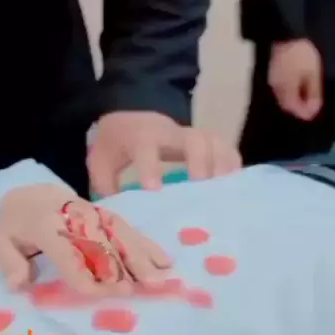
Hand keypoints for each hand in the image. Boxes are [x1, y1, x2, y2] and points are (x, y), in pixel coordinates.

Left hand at [0, 184, 171, 294]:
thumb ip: (6, 260)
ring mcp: (88, 210)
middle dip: (122, 260)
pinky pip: (122, 224)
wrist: (28, 192)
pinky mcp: (100, 211)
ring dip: (140, 250)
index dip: (81, 270)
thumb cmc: (15, 222)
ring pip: (116, 228)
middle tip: (144, 284)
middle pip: (99, 235)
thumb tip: (19, 283)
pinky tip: (161, 256)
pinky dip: (143, 241)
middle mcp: (71, 213)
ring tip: (161, 273)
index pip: (64, 247)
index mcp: (43, 220)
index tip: (100, 292)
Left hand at [88, 111, 241, 196]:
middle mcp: (169, 132)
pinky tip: (235, 185)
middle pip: (193, 138)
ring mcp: (188, 134)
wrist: (128, 117)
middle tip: (202, 188)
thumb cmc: (115, 143)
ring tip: (226, 192)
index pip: (147, 146)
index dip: (151, 167)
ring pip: (213, 140)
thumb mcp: (100, 160)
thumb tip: (115, 217)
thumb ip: (104, 185)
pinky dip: (231, 163)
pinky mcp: (202, 140)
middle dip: (201, 162)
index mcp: (140, 135)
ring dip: (222, 164)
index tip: (155, 191)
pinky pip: (223, 146)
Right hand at [269, 39, 322, 120]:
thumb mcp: (313, 74)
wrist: (286, 37)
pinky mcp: (272, 75)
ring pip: (283, 98)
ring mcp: (272, 81)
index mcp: (286, 89)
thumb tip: (313, 110)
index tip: (315, 111)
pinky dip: (290, 92)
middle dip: (299, 107)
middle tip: (313, 103)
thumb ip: (313, 93)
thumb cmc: (301, 55)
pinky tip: (299, 85)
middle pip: (286, 105)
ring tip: (308, 93)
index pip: (293, 109)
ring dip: (295, 99)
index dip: (304, 112)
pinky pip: (280, 90)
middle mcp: (276, 88)